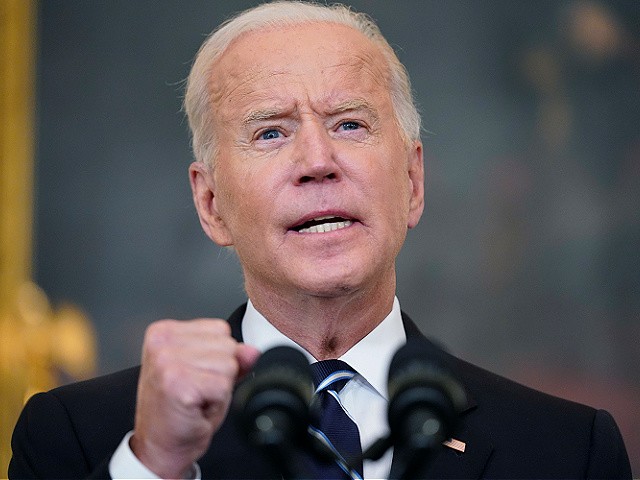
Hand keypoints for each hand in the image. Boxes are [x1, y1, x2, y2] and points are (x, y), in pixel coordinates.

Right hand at [130, 318, 259, 477]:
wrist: (159, 447)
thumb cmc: (177, 411)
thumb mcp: (206, 375)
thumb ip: (231, 358)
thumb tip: (251, 350)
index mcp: (164, 332)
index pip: (220, 328)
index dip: (217, 357)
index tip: (194, 375)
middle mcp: (162, 342)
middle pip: (227, 345)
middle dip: (220, 373)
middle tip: (195, 391)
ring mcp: (167, 361)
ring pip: (228, 365)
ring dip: (219, 388)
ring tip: (196, 399)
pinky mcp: (178, 383)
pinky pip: (223, 386)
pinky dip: (217, 402)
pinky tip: (196, 408)